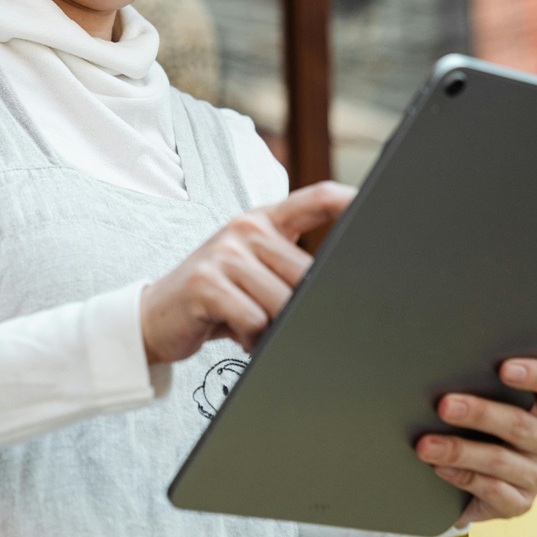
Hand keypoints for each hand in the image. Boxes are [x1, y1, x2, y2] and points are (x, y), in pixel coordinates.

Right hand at [139, 181, 355, 364]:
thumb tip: (342, 287)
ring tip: (251, 326)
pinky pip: (254, 318)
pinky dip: (250, 337)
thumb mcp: (253, 271)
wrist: (156, 316)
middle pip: (306, 274)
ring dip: (271, 328)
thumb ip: (290, 267)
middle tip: (276, 320)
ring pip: (282, 301)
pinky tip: (233, 332)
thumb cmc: (216, 297)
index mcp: (263, 220)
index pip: (315, 199)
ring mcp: (224, 253)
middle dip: (299, 307)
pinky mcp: (206, 282)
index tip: (380, 207)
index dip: (349, 200)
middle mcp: (245, 228)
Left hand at [416, 358, 536, 525]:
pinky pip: (492, 490)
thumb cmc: (476, 427)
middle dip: (479, 413)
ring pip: (499, 459)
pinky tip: (439, 469)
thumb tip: (438, 374)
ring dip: (458, 451)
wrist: (470, 481)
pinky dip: (462, 477)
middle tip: (444, 406)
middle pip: (520, 424)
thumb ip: (476, 387)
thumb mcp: (483, 405)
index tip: (504, 368)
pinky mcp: (520, 503)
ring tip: (425, 445)